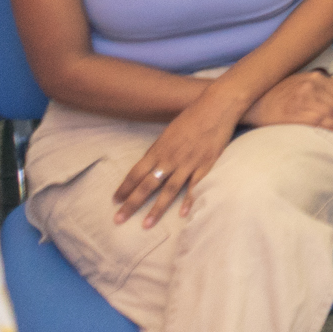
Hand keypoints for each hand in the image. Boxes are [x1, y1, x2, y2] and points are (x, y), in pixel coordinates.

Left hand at [113, 90, 242, 224]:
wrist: (218, 106)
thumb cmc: (193, 115)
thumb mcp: (170, 131)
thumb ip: (160, 149)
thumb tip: (150, 164)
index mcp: (159, 149)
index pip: (135, 173)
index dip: (124, 188)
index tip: (114, 201)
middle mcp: (170, 158)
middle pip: (147, 185)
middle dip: (131, 204)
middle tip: (118, 220)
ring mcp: (188, 163)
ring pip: (168, 190)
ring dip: (156, 209)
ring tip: (146, 225)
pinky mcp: (206, 164)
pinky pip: (195, 186)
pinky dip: (188, 200)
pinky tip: (182, 213)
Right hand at [241, 70, 332, 135]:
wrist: (252, 101)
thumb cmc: (279, 93)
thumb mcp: (303, 81)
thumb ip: (328, 82)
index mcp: (314, 77)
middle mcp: (309, 85)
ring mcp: (301, 98)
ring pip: (331, 111)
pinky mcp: (293, 112)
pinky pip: (318, 119)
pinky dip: (331, 124)